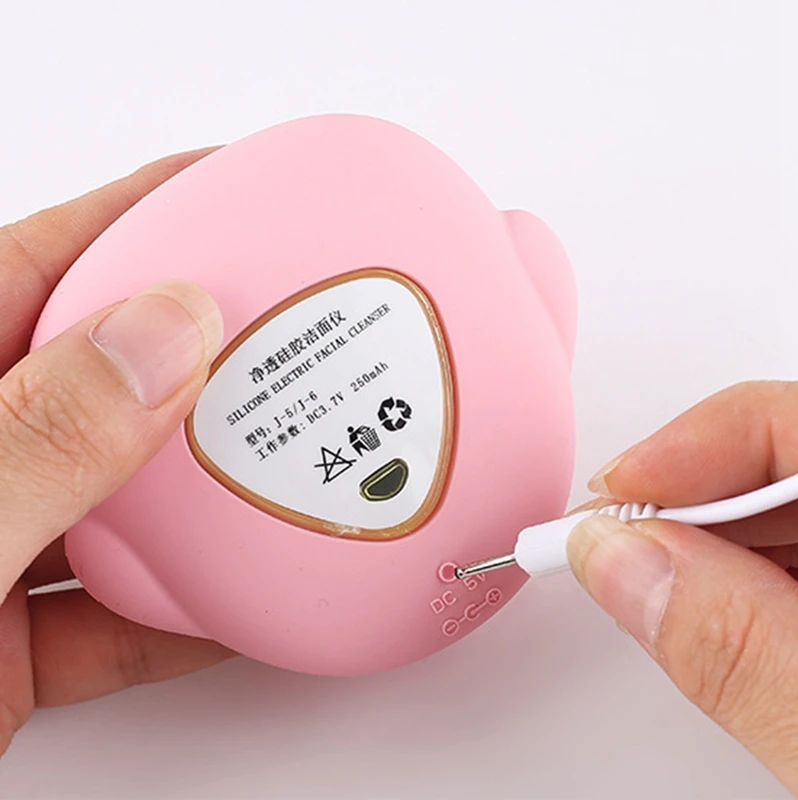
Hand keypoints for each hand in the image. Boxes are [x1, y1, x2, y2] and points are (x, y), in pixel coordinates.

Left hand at [0, 150, 234, 754]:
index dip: (134, 216)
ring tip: (293, 450)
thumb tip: (167, 336)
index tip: (228, 187)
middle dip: (196, 353)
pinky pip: (120, 613)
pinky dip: (188, 610)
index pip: (31, 267)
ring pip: (121, 498)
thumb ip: (38, 439)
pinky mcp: (1, 647)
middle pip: (98, 381)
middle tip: (287, 325)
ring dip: (209, 489)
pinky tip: (251, 591)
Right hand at [567, 382, 797, 794]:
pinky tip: (710, 608)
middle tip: (600, 549)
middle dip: (676, 506)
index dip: (677, 452)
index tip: (603, 507)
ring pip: (780, 508)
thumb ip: (738, 646)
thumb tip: (617, 561)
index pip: (781, 422)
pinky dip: (738, 579)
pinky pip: (792, 557)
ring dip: (700, 545)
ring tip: (642, 583)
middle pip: (775, 457)